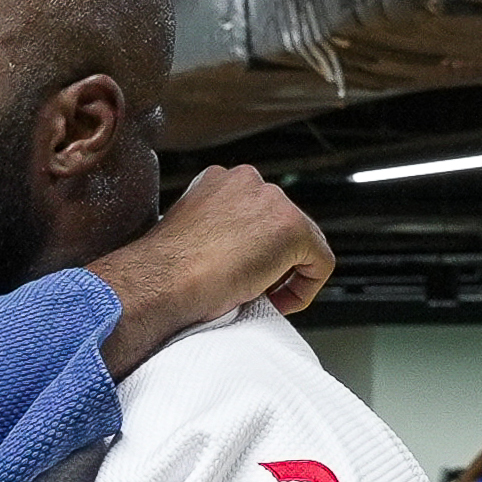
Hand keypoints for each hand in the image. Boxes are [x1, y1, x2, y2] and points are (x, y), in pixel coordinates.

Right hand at [86, 166, 332, 374]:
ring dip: (283, 274)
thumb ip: (217, 235)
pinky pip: (319, 262)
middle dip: (271, 260)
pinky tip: (277, 301)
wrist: (162, 282)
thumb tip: (237, 258)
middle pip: (280, 226)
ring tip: (256, 295)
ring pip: (301, 242)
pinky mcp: (292, 227)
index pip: (255, 214)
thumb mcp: (190, 240)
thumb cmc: (165, 273)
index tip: (237, 275)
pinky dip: (304, 288)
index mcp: (217, 181)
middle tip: (249, 289)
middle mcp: (247, 181)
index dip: (252, 252)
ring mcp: (271, 200)